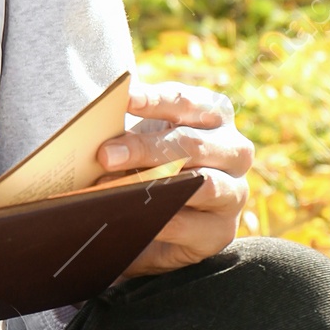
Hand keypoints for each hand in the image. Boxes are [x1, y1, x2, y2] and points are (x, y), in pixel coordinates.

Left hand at [102, 79, 252, 276]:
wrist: (153, 224)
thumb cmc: (146, 167)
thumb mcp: (137, 142)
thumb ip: (125, 129)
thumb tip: (95, 121)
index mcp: (214, 115)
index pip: (187, 102)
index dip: (155, 100)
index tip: (124, 98)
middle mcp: (233, 150)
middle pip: (192, 144)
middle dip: (144, 148)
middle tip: (104, 155)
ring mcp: (234, 192)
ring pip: (202, 184)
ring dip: (152, 186)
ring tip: (110, 189)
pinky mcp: (221, 231)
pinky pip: (189, 225)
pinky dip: (156, 221)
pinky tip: (127, 217)